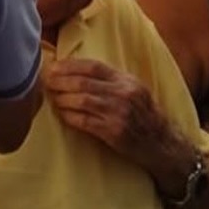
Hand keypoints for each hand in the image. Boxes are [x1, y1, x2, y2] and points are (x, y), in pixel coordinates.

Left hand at [44, 56, 192, 194]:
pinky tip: (63, 115)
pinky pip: (86, 122)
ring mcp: (119, 113)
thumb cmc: (144, 116)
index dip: (71, 65)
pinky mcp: (114, 132)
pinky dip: (71, 117)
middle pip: (85, 82)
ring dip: (63, 98)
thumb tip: (79, 73)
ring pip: (83, 100)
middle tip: (46, 80)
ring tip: (52, 97)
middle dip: (62, 80)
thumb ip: (112, 81)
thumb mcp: (133, 90)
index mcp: (127, 80)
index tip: (55, 66)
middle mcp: (124, 93)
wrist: (161, 143)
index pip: (94, 66)